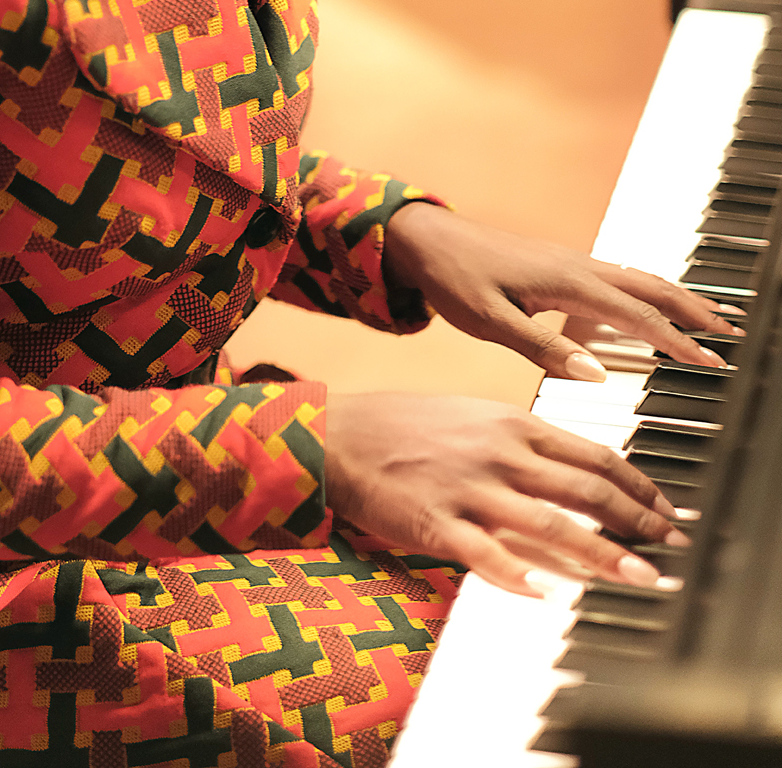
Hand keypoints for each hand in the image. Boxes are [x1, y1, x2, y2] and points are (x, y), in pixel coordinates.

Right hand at [324, 391, 687, 595]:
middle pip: (586, 491)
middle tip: (671, 547)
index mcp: (512, 424)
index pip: (594, 455)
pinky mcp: (436, 523)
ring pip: (550, 525)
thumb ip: (526, 444)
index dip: (639, 485)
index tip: (667, 510)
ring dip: (602, 555)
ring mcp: (469, 489)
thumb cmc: (409, 426)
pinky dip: (520, 576)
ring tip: (638, 578)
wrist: (341, 433)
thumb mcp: (476, 418)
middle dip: (638, 522)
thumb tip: (578, 472)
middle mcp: (499, 454)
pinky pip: (486, 555)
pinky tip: (547, 594)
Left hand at [384, 204, 742, 380]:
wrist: (425, 240)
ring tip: (707, 318)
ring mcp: (569, 262)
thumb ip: (542, 347)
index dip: (675, 341)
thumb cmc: (453, 280)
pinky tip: (648, 306)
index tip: (709, 362)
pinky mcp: (558, 265)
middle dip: (693, 311)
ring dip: (676, 298)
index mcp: (566, 282)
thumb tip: (595, 373)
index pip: (636, 316)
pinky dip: (646, 291)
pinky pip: (616, 277)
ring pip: (637, 279)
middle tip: (730, 335)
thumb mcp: (489, 322)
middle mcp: (576, 266)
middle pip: (650, 288)